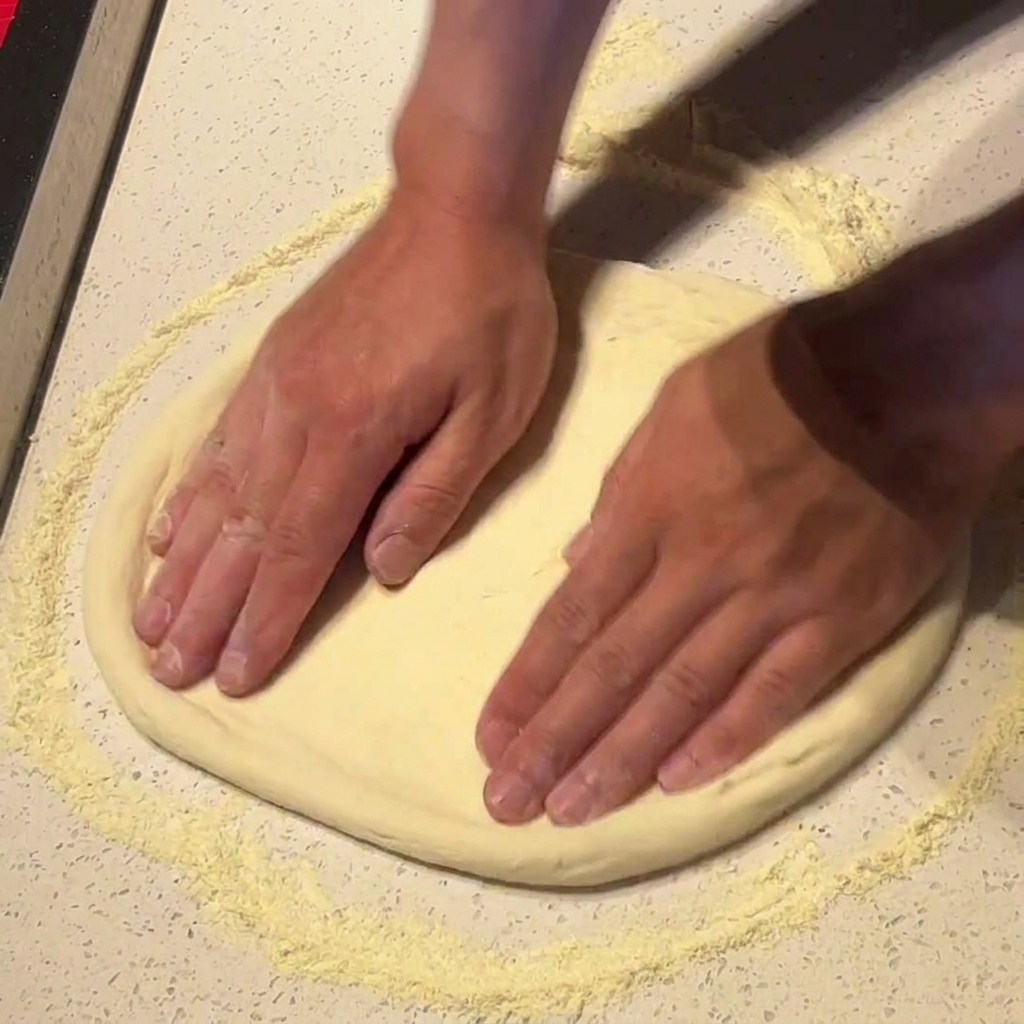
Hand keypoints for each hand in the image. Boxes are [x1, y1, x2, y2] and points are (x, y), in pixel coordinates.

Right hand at [133, 189, 555, 694]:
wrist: (452, 209)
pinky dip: (189, 495)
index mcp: (354, 435)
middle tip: (172, 669)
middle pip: (243, 532)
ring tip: (151, 621)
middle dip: (208, 609)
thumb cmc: (489, 311)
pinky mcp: (273, 363)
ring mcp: (275, 386)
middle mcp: (295, 415)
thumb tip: (383, 571)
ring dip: (183, 565)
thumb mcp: (493, 411)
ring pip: (217, 494)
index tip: (236, 675)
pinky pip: (218, 442)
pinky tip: (170, 530)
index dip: (269, 619)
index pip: (302, 549)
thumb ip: (433, 495)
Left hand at [476, 289, 1004, 826]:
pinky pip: (775, 695)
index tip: (491, 735)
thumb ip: (620, 488)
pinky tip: (675, 782)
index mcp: (653, 510)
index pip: (575, 615)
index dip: (529, 682)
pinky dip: (723, 742)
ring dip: (620, 760)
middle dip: (554, 741)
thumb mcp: (673, 405)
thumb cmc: (776, 379)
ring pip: (683, 695)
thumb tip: (576, 561)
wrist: (905, 377)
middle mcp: (702, 566)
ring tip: (570, 809)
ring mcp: (773, 599)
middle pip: (614, 668)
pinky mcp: (838, 620)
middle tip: (506, 799)